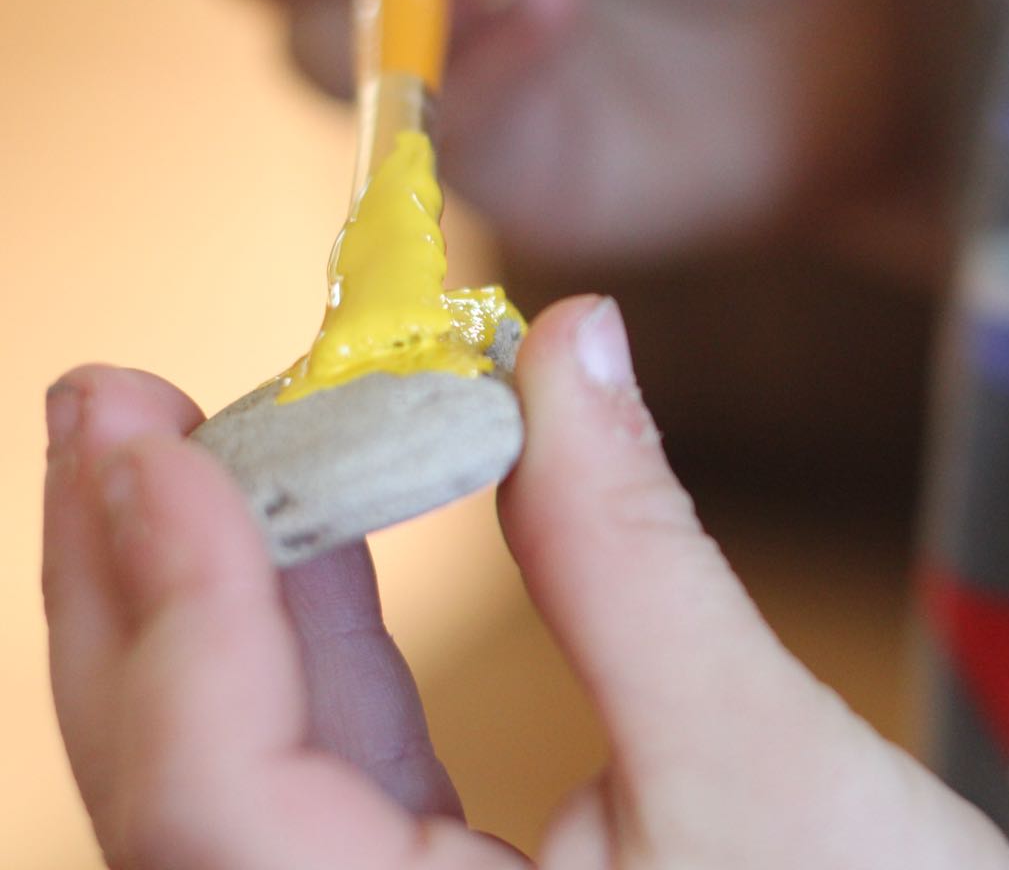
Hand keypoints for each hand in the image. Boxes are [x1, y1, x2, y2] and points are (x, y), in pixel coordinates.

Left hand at [44, 296, 1008, 867]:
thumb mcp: (758, 759)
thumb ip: (632, 546)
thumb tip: (575, 340)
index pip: (218, 809)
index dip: (180, 609)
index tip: (153, 438)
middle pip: (175, 783)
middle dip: (131, 582)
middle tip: (109, 408)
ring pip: (226, 766)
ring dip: (204, 592)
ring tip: (178, 439)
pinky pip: (312, 766)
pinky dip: (304, 633)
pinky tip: (307, 521)